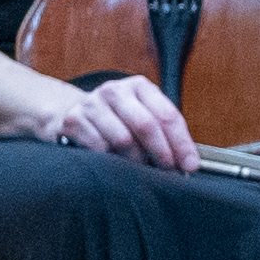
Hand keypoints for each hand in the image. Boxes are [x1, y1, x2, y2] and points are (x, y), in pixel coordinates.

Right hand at [35, 72, 198, 172]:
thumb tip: (187, 162)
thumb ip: (163, 133)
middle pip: (146, 125)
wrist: (69, 113)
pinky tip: (115, 164)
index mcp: (139, 87)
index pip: (167, 115)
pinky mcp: (73, 120)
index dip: (181, 143)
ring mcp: (92, 104)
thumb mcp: (140, 115)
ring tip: (141, 170)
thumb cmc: (115, 119)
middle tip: (169, 172)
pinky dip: (111, 161)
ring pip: (123, 140)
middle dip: (162, 153)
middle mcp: (115, 90)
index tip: (190, 165)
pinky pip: (99, 149)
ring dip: (136, 161)